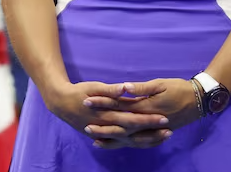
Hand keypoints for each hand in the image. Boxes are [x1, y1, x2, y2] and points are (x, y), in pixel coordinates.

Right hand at [45, 81, 172, 149]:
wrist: (61, 103)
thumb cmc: (78, 92)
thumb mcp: (93, 86)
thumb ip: (110, 89)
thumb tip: (125, 88)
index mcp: (106, 114)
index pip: (131, 119)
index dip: (148, 119)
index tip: (163, 117)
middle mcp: (108, 127)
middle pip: (134, 132)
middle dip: (152, 131)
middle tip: (169, 129)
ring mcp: (105, 134)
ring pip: (130, 141)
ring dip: (147, 139)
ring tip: (164, 137)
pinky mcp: (103, 136)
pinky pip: (123, 143)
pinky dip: (136, 143)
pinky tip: (147, 142)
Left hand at [82, 78, 200, 149]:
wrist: (200, 101)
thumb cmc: (179, 88)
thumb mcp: (160, 84)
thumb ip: (140, 88)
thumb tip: (122, 87)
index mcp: (147, 108)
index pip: (120, 106)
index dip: (103, 103)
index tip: (87, 101)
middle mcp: (148, 122)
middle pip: (121, 125)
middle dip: (103, 125)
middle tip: (86, 126)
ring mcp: (152, 129)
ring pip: (129, 138)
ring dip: (112, 138)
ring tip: (95, 139)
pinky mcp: (156, 132)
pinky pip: (139, 142)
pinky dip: (126, 143)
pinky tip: (116, 142)